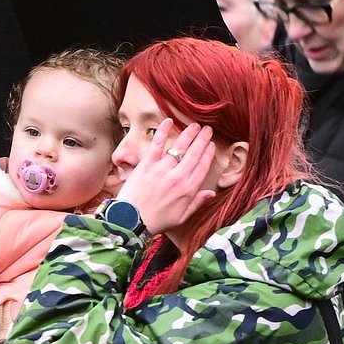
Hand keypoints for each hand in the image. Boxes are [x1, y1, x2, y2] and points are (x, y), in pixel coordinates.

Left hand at [117, 119, 215, 235]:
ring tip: (195, 125)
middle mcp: (178, 177)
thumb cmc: (156, 221)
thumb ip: (197, 203)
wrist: (131, 221)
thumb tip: (211, 193)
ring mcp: (162, 169)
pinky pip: (156, 145)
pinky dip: (163, 132)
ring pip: (180, 147)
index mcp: (188, 189)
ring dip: (189, 134)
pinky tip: (169, 121)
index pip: (203, 166)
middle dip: (203, 140)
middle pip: (195, 154)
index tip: (212, 145)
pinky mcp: (146, 165)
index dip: (209, 154)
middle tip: (208, 130)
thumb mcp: (182, 217)